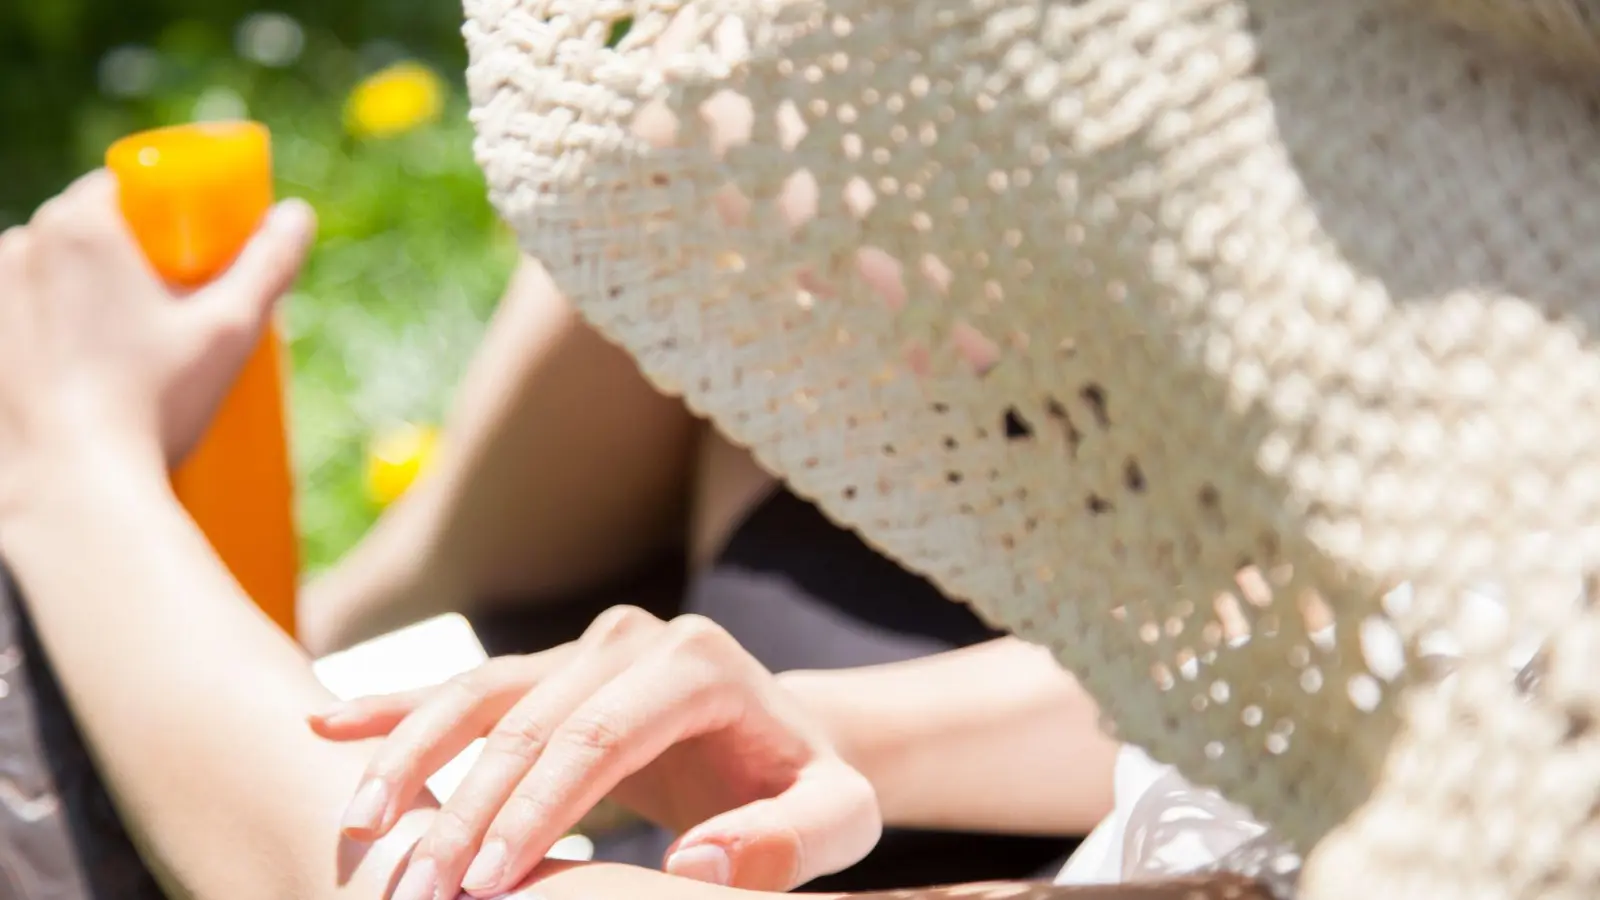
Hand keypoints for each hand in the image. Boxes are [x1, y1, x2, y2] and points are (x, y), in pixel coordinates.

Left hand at [0, 171, 314, 513]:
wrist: (70, 487)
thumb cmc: (153, 403)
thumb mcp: (230, 330)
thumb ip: (268, 264)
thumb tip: (298, 215)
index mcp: (80, 224)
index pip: (132, 186)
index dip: (171, 217)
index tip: (196, 262)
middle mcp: (19, 245)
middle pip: (93, 229)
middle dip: (134, 259)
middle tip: (177, 317)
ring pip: (56, 274)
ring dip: (90, 295)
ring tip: (132, 357)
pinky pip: (26, 315)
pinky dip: (55, 331)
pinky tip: (87, 375)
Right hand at [309, 607, 881, 897]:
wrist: (788, 738)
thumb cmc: (807, 785)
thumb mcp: (837, 816)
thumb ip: (792, 839)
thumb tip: (700, 863)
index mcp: (696, 663)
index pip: (598, 733)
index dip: (537, 806)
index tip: (488, 883)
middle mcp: (630, 638)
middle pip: (525, 720)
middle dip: (461, 809)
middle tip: (408, 892)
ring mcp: (583, 647)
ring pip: (478, 696)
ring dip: (409, 760)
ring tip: (356, 828)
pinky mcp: (547, 668)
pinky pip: (463, 688)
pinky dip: (397, 708)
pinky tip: (327, 724)